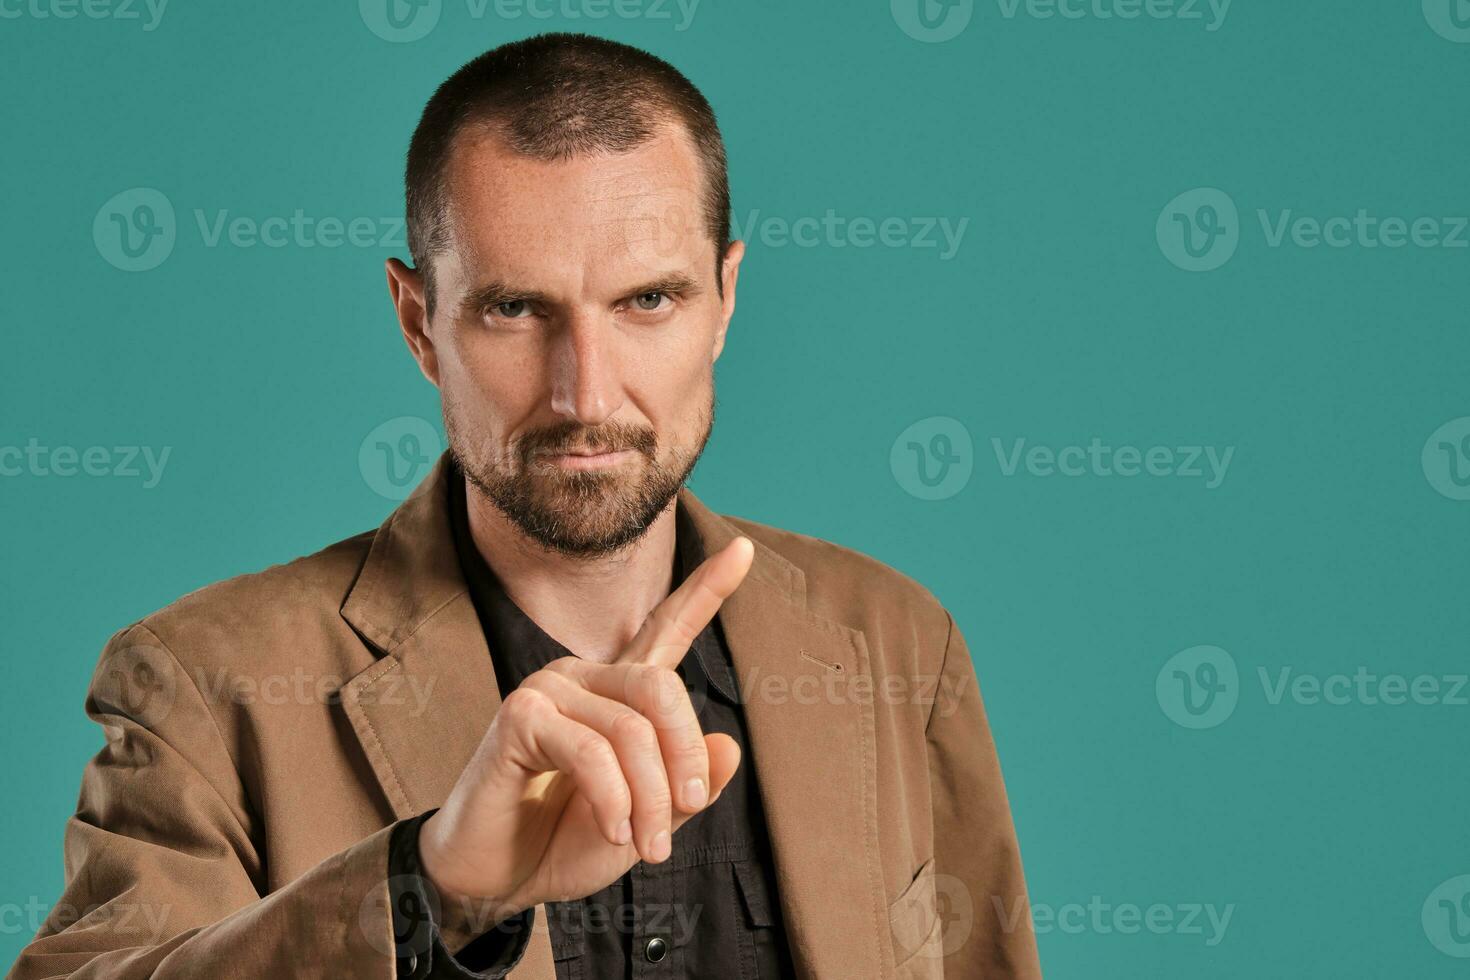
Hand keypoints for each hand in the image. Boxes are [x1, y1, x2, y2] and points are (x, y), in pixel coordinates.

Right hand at [417, 535, 754, 931]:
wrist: (498, 879)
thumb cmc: (565, 840)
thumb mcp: (647, 821)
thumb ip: (687, 789)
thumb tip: (729, 746)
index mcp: (619, 692)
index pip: (667, 628)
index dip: (707, 590)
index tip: (744, 549)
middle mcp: (585, 676)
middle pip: (663, 688)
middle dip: (684, 759)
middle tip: (681, 816)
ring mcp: (549, 689)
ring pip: (631, 730)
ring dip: (650, 799)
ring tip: (645, 846)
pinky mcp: (519, 716)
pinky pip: (591, 751)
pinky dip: (612, 799)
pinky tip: (612, 828)